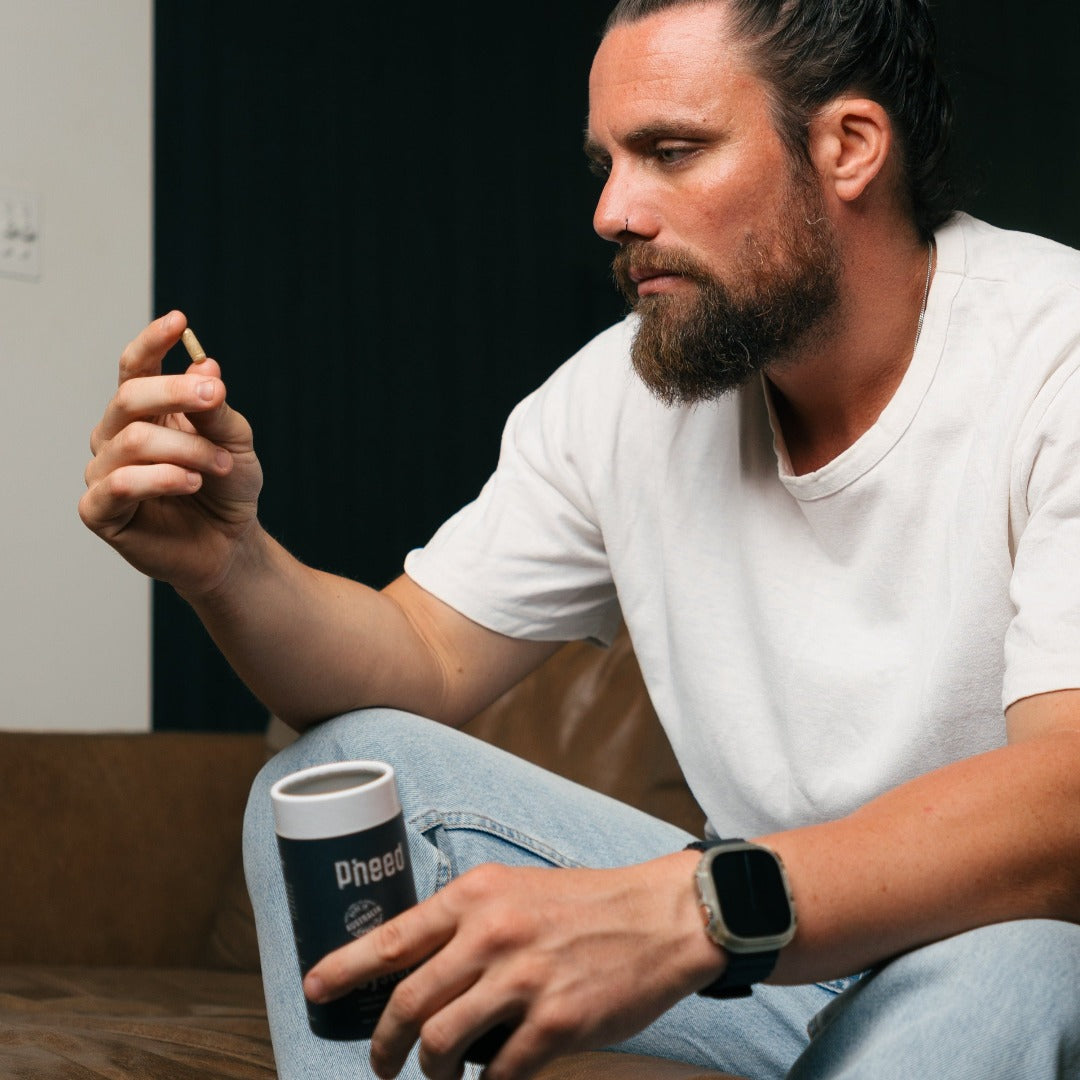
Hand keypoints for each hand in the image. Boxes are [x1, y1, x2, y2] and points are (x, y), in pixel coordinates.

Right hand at [79, 311, 263, 597]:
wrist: (230, 543)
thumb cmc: (227, 488)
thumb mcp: (235, 441)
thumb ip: (215, 407)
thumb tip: (204, 364)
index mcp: (145, 410)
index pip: (136, 367)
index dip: (153, 342)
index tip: (179, 321)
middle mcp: (116, 435)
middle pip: (130, 398)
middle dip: (177, 394)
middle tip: (215, 399)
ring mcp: (104, 471)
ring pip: (135, 441)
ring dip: (188, 450)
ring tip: (219, 466)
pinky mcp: (100, 510)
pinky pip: (120, 484)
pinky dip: (163, 479)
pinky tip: (191, 483)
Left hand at [305, 853, 722, 1079]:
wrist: (657, 916)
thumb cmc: (585, 903)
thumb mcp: (515, 890)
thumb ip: (467, 922)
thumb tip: (417, 968)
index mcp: (477, 896)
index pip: (393, 937)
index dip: (344, 970)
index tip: (314, 990)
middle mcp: (492, 933)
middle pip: (408, 1003)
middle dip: (382, 1046)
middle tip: (379, 1064)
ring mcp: (525, 979)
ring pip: (443, 1044)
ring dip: (429, 1075)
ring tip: (434, 1079)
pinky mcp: (558, 1020)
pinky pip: (500, 1073)